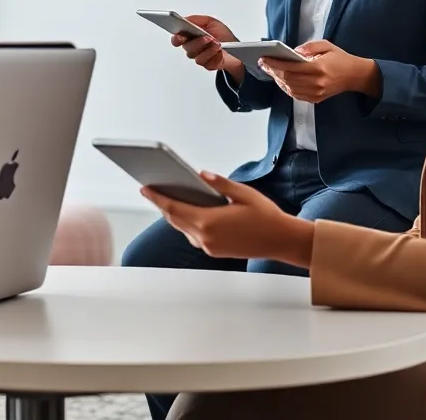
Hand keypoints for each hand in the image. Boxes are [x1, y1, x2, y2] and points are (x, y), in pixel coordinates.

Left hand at [139, 172, 312, 265]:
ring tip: (167, 199)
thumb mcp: (242, 193)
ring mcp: (209, 247)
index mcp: (208, 222)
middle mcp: (205, 237)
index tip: (144, 188)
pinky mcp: (215, 251)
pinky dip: (188, 224)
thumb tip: (200, 174)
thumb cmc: (265, 216)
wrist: (281, 240)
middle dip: (162, 205)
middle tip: (151, 190)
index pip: (174, 208)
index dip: (157, 197)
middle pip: (175, 219)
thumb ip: (219, 183)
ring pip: (183, 229)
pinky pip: (194, 236)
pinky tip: (188, 213)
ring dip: (174, 215)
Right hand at [170, 15, 243, 82]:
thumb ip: (196, 20)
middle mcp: (194, 47)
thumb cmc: (223, 35)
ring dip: (207, 49)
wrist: (237, 49)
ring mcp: (199, 57)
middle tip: (207, 37)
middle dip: (197, 42)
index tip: (179, 36)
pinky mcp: (207, 65)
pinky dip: (214, 56)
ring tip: (217, 44)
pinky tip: (219, 52)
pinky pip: (206, 62)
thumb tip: (184, 19)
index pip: (177, 39)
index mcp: (191, 36)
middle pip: (187, 47)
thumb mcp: (211, 22)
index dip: (176, 38)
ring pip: (195, 56)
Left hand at [258, 40, 380, 102]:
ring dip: (278, 80)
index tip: (265, 59)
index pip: (291, 68)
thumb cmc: (340, 58)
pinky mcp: (316, 99)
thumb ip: (309, 47)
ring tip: (271, 71)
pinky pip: (296, 95)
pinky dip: (286, 88)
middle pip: (288, 79)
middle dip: (273, 71)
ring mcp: (316, 93)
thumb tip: (293, 52)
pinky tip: (281, 80)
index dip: (275, 64)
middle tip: (264, 64)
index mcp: (319, 68)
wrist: (355, 75)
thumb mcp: (327, 45)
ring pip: (290, 88)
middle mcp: (317, 83)